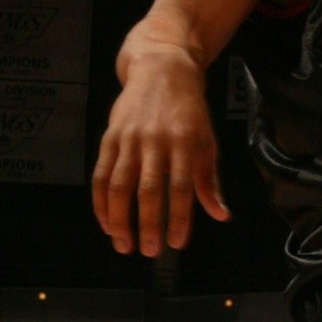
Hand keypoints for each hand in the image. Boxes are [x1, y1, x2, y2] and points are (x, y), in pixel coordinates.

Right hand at [90, 44, 224, 257]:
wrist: (162, 70)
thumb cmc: (189, 110)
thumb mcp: (207, 141)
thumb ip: (208, 181)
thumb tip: (220, 215)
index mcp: (185, 142)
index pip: (182, 187)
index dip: (179, 218)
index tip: (177, 243)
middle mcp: (155, 140)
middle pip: (148, 190)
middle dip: (148, 224)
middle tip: (149, 251)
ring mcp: (129, 138)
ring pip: (119, 185)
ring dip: (119, 219)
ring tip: (123, 244)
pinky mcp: (110, 137)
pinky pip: (101, 174)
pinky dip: (101, 202)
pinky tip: (106, 222)